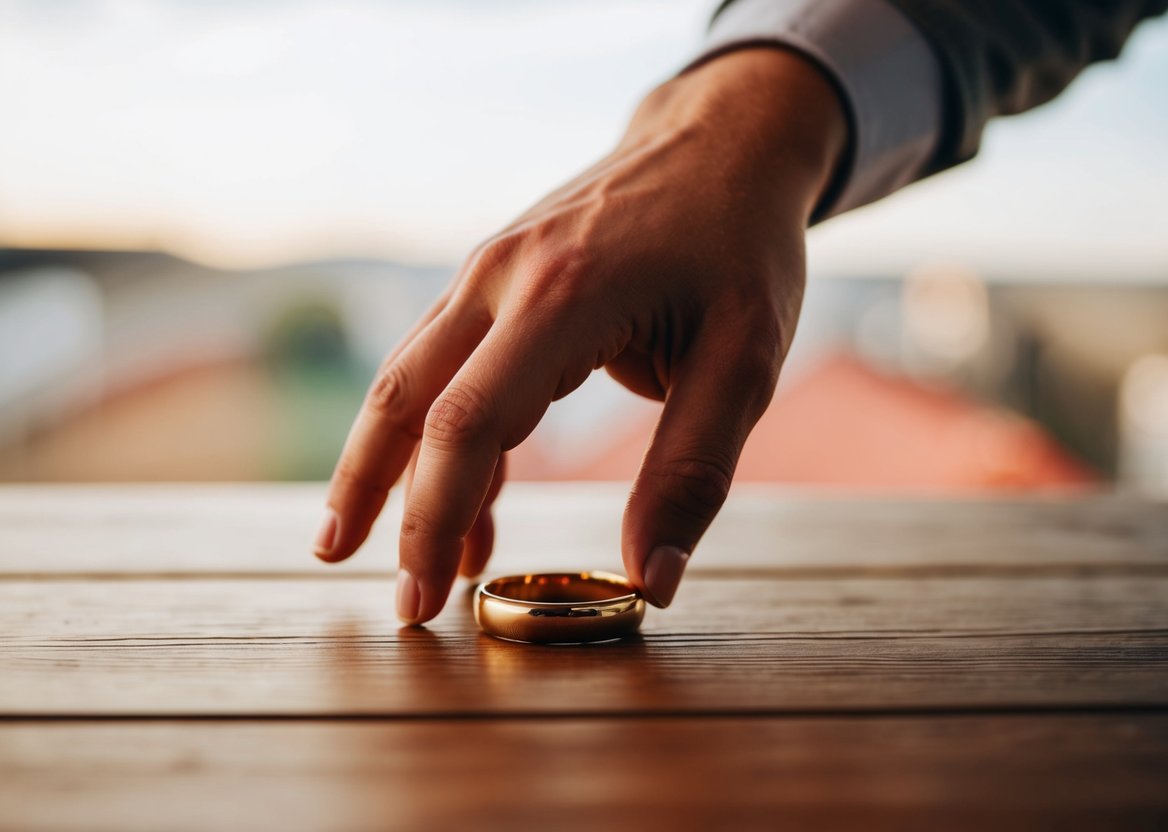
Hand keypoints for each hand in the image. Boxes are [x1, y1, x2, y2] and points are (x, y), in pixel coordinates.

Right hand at [313, 47, 847, 622]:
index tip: (426, 602)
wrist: (721, 144)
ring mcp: (488, 270)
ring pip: (406, 380)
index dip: (434, 520)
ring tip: (386, 560)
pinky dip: (441, 440)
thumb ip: (693, 470)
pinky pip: (445, 365)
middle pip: (404, 400)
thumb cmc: (740, 248)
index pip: (469, 421)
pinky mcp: (493, 279)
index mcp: (563, 293)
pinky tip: (464, 505)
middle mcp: (502, 275)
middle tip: (393, 603)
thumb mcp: (744, 360)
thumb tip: (650, 580)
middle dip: (379, 507)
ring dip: (386, 473)